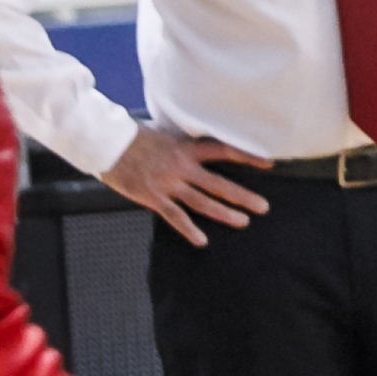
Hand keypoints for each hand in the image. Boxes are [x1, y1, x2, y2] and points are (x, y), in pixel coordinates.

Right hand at [102, 121, 269, 248]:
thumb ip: (184, 144)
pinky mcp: (153, 197)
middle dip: (242, 196)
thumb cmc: (135, 137)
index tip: (268, 164)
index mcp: (186, 148)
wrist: (108, 143)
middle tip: (263, 207)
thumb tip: (199, 147)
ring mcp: (168, 184)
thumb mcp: (166, 134)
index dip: (247, 157)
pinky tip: (202, 241)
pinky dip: (189, 229)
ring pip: (202, 202)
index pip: (224, 150)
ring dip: (224, 213)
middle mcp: (182, 167)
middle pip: (218, 184)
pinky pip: (175, 217)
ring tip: (244, 222)